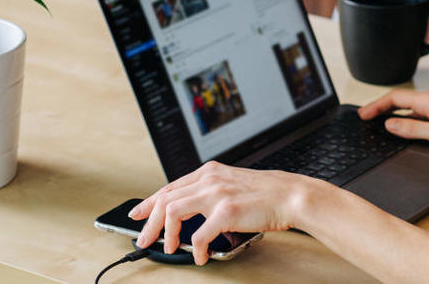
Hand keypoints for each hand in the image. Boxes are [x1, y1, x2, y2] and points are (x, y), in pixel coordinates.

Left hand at [128, 161, 325, 264]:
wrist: (290, 195)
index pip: (169, 187)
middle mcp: (209, 179)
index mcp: (209, 172)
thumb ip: (211, 192)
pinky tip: (199, 256)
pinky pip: (199, 235)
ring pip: (173, 212)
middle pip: (165, 199)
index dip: (149, 202)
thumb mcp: (232, 184)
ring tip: (170, 248)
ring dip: (167, 234)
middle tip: (144, 239)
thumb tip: (190, 212)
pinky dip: (195, 249)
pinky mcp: (226, 211)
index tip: (137, 214)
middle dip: (149, 223)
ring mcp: (216, 194)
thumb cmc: (266, 194)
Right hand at [358, 90, 428, 148]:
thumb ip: (412, 129)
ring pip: (408, 104)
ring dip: (391, 109)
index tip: (362, 115)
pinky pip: (418, 109)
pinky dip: (405, 113)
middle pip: (398, 99)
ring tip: (380, 119)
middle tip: (365, 117)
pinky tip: (407, 122)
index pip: (392, 99)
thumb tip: (390, 125)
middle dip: (379, 107)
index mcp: (426, 101)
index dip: (374, 106)